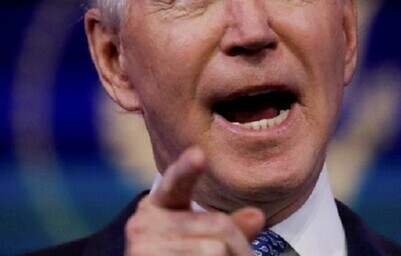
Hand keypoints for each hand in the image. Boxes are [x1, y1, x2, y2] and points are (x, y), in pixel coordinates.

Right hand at [125, 146, 264, 254]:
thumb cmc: (178, 251)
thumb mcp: (199, 231)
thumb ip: (228, 225)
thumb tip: (257, 216)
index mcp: (159, 202)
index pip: (175, 183)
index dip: (187, 169)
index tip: (198, 154)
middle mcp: (145, 222)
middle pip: (218, 224)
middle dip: (238, 244)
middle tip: (241, 253)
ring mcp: (144, 248)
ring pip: (217, 249)